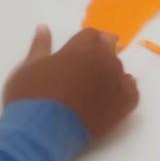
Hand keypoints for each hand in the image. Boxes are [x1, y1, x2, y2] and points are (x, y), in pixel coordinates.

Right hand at [3, 26, 138, 141]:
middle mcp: (106, 59)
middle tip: (82, 72)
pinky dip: (122, 94)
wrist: (41, 133)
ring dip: (108, 76)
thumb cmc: (31, 96)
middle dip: (98, 55)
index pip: (92, 35)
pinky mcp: (123, 104)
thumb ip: (40, 45)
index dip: (83, 44)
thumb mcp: (29, 67)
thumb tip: (43, 27)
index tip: (74, 55)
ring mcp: (117, 81)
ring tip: (90, 92)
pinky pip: (131, 92)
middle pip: (109, 48)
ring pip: (118, 70)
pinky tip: (108, 101)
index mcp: (85, 46)